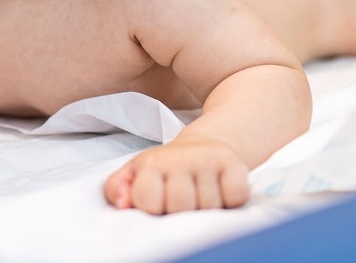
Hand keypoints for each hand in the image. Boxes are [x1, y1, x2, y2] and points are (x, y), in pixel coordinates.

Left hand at [103, 138, 249, 213]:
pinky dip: (232, 200)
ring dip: (206, 207)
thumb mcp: (135, 174)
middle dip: (180, 209)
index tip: (157, 200)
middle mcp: (180, 158)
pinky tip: (221, 190)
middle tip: (182, 197)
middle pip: (180, 205)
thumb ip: (118, 189)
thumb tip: (123, 202)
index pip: (147, 199)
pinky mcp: (236, 164)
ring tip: (200, 193)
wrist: (202, 146)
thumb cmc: (166, 170)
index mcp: (152, 163)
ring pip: (209, 206)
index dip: (153, 207)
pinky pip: (237, 197)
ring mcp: (209, 160)